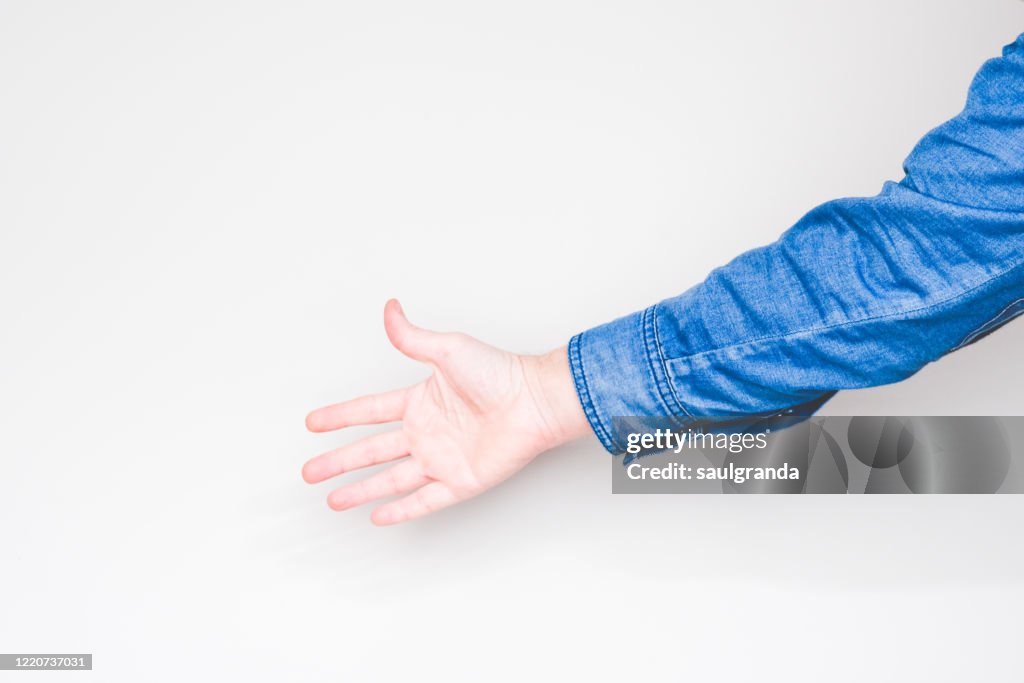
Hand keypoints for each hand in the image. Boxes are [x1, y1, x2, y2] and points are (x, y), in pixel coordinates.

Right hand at [302, 299, 589, 524]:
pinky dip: (401, 510)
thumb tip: (390, 309)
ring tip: (332, 500)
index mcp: (421, 401)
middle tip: (309, 471)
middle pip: (372, 451)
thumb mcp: (448, 349)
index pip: (370, 411)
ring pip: (391, 479)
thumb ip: (412, 337)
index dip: (340, 416)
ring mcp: (442, 459)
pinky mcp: (460, 481)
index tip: (313, 422)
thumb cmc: (500, 373)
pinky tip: (378, 517)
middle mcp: (427, 433)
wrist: (535, 401)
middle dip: (338, 461)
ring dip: (360, 489)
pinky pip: (424, 501)